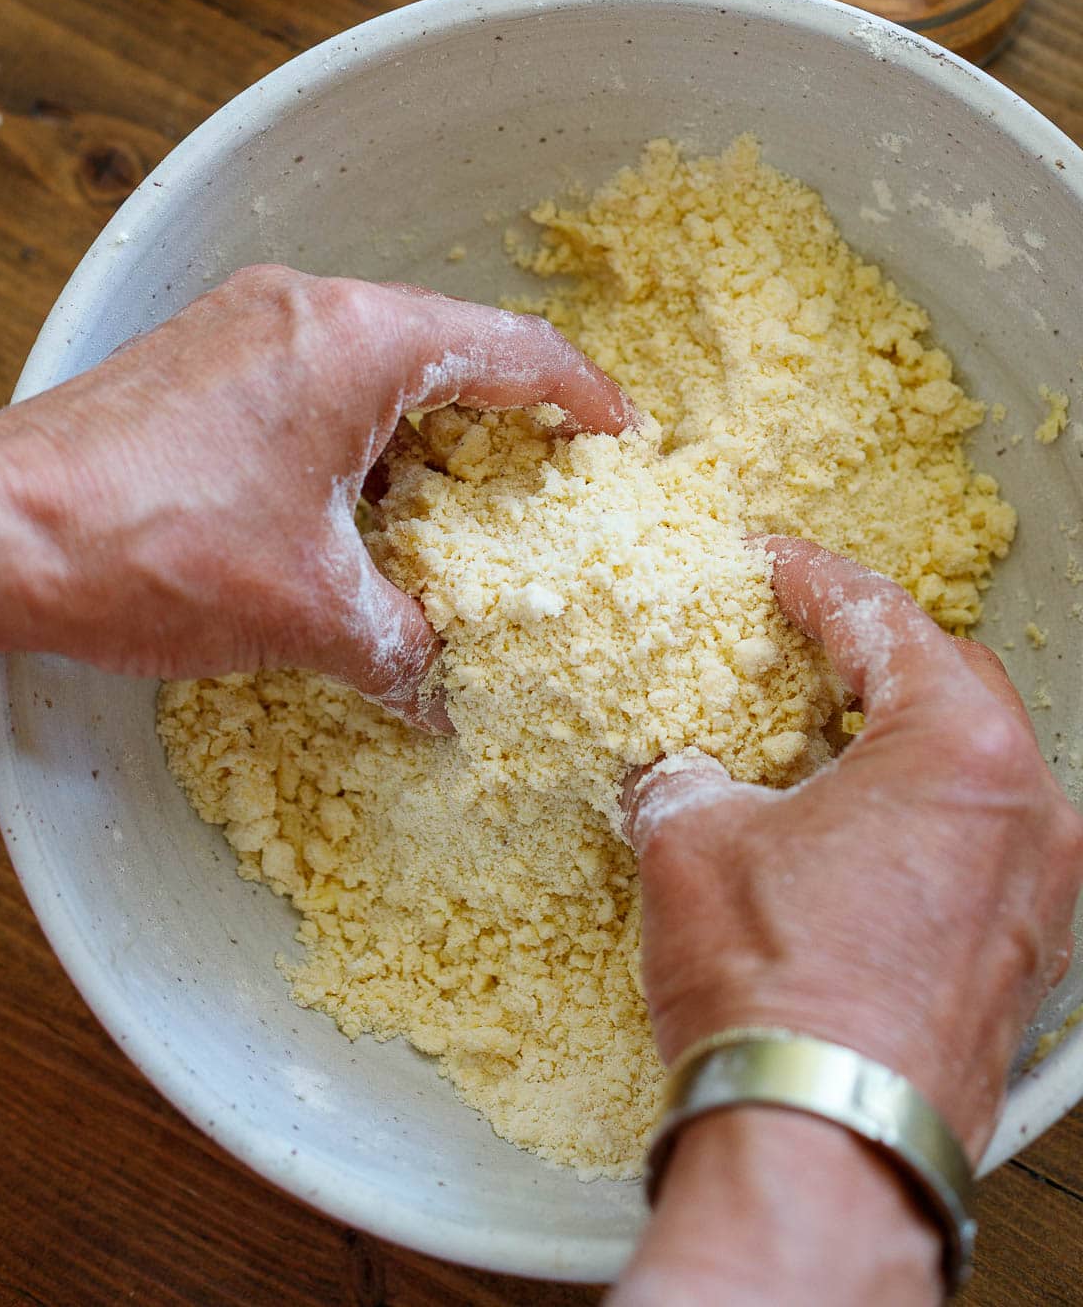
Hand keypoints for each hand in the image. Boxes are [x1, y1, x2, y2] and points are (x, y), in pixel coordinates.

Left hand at [0, 266, 631, 721]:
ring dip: (421, 427)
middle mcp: (306, 308)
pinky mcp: (197, 355)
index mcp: (358, 341)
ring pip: (372, 360)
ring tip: (458, 506)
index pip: (511, 350)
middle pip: (445, 345)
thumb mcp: (305, 610)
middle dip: (505, 416)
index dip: (581, 396)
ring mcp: (243, 323)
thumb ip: (400, 647)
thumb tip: (443, 696)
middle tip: (550, 479)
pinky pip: (310, 375)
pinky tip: (356, 506)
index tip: (621, 437)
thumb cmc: (151, 548)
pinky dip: (354, 431)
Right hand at [613, 538, 1082, 1305]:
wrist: (823, 1152)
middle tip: (796, 645)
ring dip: (897, 744)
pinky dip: (920, 822)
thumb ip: (685, 773)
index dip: (812, 580)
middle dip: (869, 655)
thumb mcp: (691, 842)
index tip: (770, 562)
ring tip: (814, 746)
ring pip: (973, 771)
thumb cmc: (775, 992)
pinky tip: (850, 842)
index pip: (883, 619)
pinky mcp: (1028, 961)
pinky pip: (981, 850)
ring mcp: (1042, 893)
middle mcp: (1030, 810)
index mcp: (961, 749)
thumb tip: (672, 768)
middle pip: (950, 683)